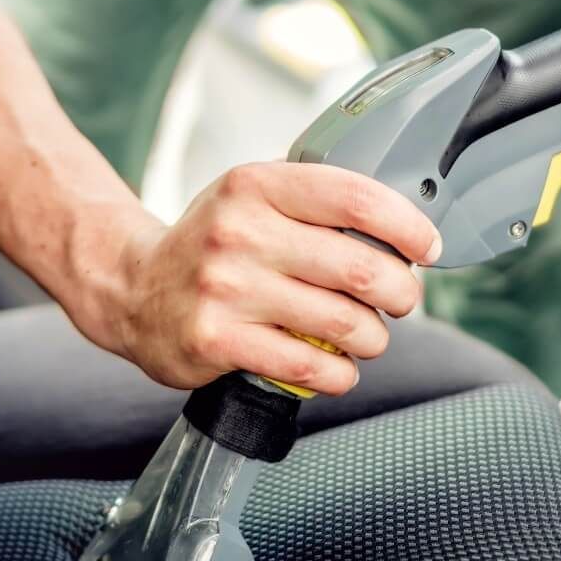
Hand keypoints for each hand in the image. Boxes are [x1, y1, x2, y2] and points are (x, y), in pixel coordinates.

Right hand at [93, 162, 441, 395]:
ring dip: (373, 338)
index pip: (356, 198)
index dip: (408, 227)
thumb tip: (404, 233)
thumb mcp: (254, 200)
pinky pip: (307, 366)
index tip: (428, 249)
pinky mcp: (215, 340)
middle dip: (400, 292)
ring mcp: (225, 287)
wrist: (132, 288)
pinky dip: (338, 375)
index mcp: (256, 186)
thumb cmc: (213, 244)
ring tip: (369, 337)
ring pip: (342, 323)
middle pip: (359, 267)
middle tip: (402, 301)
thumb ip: (316, 206)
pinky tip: (339, 370)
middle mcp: (239, 231)